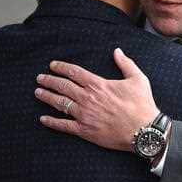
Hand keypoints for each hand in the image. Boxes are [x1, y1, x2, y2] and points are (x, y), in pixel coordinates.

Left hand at [34, 48, 159, 151]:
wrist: (144, 129)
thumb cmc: (142, 104)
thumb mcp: (138, 79)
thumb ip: (125, 63)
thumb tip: (117, 51)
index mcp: (98, 84)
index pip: (74, 72)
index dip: (61, 67)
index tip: (52, 65)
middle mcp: (88, 98)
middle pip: (63, 86)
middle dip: (49, 81)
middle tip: (40, 78)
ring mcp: (84, 115)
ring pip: (60, 103)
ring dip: (47, 97)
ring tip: (38, 92)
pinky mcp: (84, 130)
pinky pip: (63, 125)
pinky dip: (52, 122)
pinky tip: (43, 119)